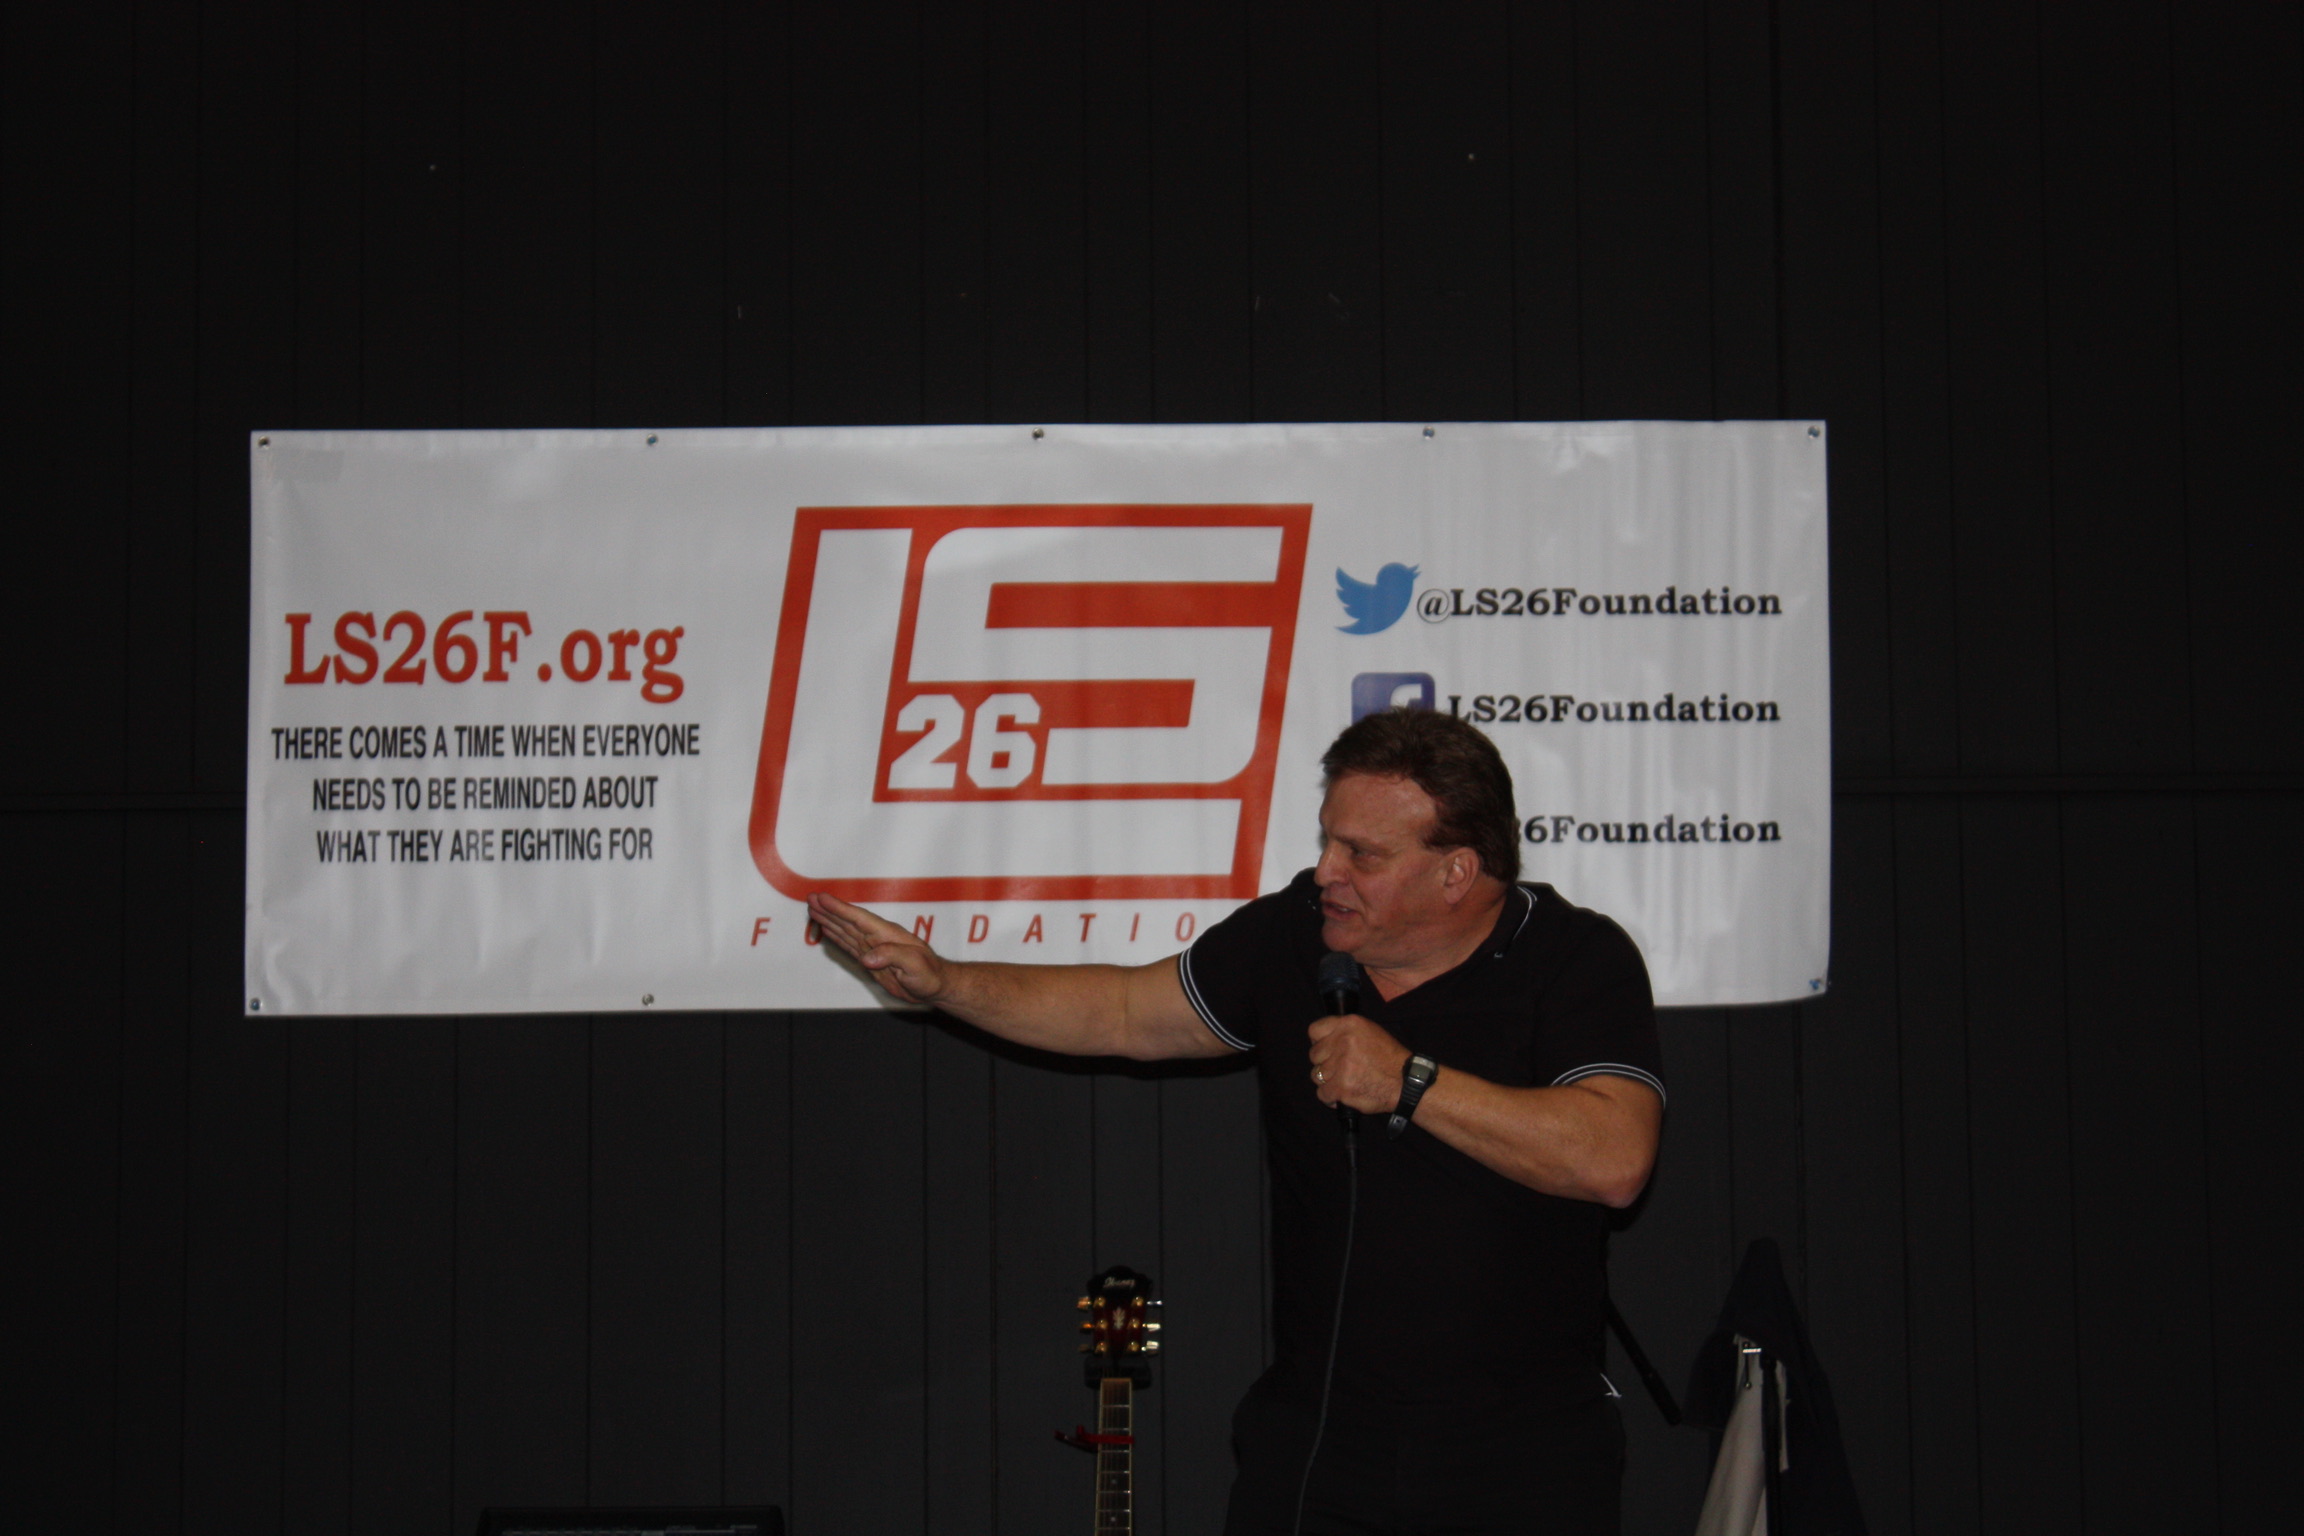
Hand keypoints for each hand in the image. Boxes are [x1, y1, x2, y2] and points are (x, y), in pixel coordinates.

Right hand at [806, 893, 949, 1004]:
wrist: (935, 986)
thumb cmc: (930, 974)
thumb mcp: (914, 965)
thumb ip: (892, 956)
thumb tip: (866, 958)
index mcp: (887, 934)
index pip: (859, 918)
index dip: (839, 908)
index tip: (821, 897)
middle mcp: (878, 938)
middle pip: (848, 921)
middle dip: (828, 910)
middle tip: (810, 898)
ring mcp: (873, 948)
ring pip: (845, 931)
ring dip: (829, 920)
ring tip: (813, 909)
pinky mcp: (871, 960)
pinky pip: (849, 945)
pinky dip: (836, 936)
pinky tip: (827, 929)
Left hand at [1305, 1013, 1410, 1114]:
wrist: (1407, 1083)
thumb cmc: (1390, 1059)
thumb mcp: (1371, 1032)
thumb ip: (1346, 1032)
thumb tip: (1323, 1039)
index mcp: (1350, 1024)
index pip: (1315, 1030)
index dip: (1318, 1042)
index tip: (1325, 1050)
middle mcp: (1343, 1041)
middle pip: (1314, 1054)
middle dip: (1325, 1063)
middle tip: (1340, 1069)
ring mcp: (1341, 1065)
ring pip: (1316, 1075)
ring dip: (1328, 1081)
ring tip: (1345, 1082)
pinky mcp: (1341, 1087)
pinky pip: (1322, 1093)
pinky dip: (1331, 1097)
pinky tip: (1344, 1095)